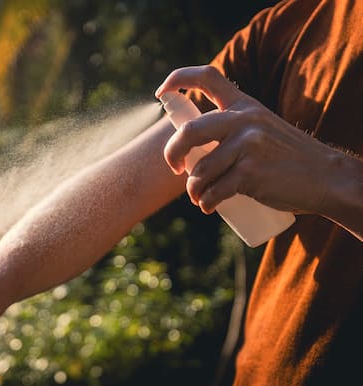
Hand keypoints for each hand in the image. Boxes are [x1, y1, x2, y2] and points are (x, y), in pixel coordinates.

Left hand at [155, 65, 338, 215]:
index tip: (161, 92)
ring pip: (200, 170)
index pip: (207, 77)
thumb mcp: (261, 128)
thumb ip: (232, 128)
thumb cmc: (285, 157)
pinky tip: (209, 206)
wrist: (326, 178)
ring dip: (193, 190)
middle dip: (171, 154)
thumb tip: (188, 149)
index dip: (178, 79)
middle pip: (189, 132)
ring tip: (200, 197)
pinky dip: (206, 203)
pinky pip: (214, 191)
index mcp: (244, 105)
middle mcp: (244, 120)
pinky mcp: (250, 173)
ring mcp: (248, 146)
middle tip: (175, 168)